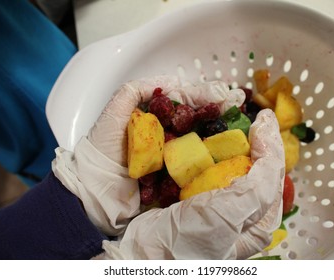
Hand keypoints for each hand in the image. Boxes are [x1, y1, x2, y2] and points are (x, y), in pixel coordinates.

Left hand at [52, 76, 245, 235]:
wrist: (96, 187)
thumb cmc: (102, 149)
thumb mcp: (114, 111)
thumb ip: (136, 90)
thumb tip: (172, 81)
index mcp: (153, 115)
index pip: (182, 100)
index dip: (202, 95)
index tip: (221, 95)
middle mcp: (165, 131)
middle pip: (195, 117)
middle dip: (216, 109)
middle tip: (237, 103)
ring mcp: (171, 152)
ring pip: (199, 137)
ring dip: (219, 130)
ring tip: (237, 121)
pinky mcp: (174, 172)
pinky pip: (194, 162)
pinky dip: (211, 155)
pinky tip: (227, 147)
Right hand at [99, 110, 284, 259]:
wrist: (147, 255)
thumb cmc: (189, 243)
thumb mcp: (229, 217)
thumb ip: (256, 188)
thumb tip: (271, 153)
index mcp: (260, 219)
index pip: (273, 173)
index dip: (271, 143)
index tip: (262, 119)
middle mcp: (245, 213)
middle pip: (258, 167)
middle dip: (258, 140)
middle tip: (254, 117)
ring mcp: (222, 204)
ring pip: (237, 166)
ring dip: (239, 143)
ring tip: (237, 124)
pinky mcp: (202, 198)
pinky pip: (214, 170)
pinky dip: (216, 152)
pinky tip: (212, 142)